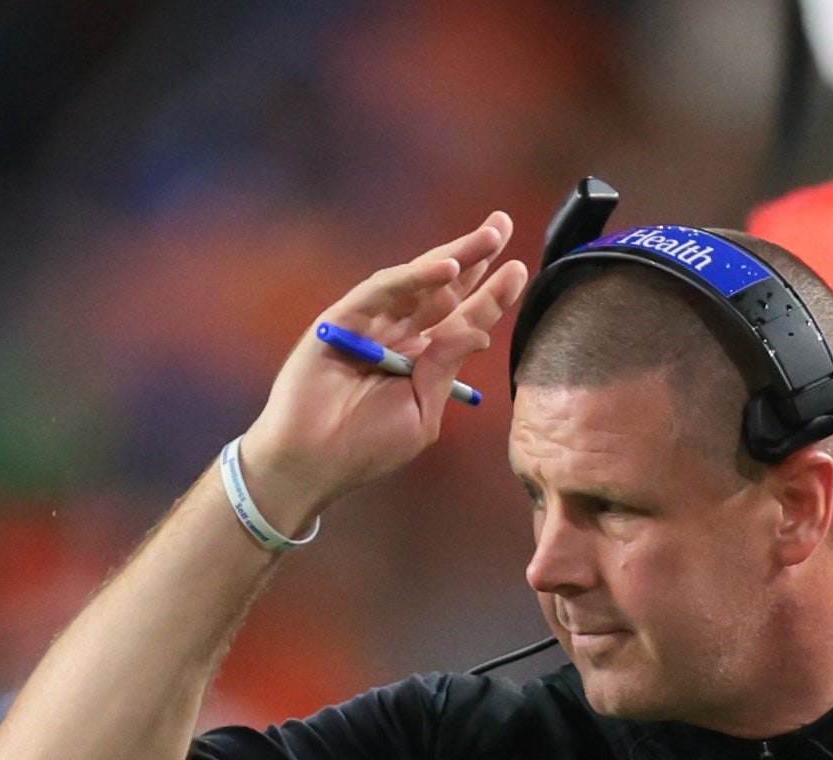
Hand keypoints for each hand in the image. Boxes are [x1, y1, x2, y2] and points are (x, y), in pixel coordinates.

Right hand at [234, 217, 525, 539]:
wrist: (313, 462)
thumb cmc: (366, 446)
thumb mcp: (421, 410)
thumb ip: (446, 369)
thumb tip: (482, 332)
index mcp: (422, 359)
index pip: (462, 318)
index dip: (490, 294)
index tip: (519, 268)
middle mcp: (400, 334)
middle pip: (443, 288)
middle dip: (473, 256)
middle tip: (501, 225)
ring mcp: (372, 323)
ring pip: (417, 282)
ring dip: (451, 257)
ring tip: (487, 238)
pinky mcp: (343, 319)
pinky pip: (381, 291)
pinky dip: (412, 277)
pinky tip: (446, 268)